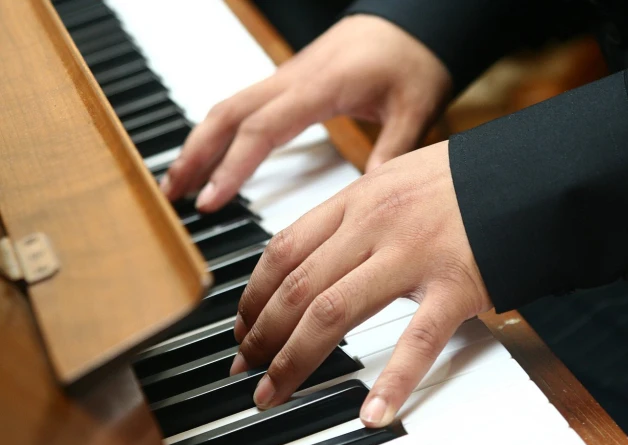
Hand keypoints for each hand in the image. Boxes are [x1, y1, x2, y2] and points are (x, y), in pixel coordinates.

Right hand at [161, 14, 451, 211]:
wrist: (410, 21)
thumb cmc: (412, 60)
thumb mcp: (416, 107)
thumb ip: (394, 150)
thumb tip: (371, 194)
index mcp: (321, 87)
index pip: (262, 128)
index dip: (233, 166)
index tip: (212, 201)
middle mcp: (293, 80)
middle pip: (228, 113)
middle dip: (195, 154)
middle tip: (173, 195)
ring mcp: (287, 78)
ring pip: (228, 106)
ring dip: (199, 142)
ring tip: (178, 182)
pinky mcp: (289, 81)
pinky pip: (243, 105)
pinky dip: (219, 131)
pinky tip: (211, 155)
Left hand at [231, 141, 491, 426]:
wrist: (530, 170)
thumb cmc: (464, 181)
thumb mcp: (398, 179)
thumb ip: (358, 211)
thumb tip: (317, 248)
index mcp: (358, 198)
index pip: (284, 250)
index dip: (253, 296)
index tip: (241, 327)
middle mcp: (375, 224)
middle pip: (297, 287)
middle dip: (261, 336)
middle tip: (244, 371)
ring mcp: (413, 254)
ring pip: (333, 311)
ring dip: (294, 360)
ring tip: (273, 395)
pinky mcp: (456, 284)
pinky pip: (418, 338)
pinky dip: (393, 380)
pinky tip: (373, 415)